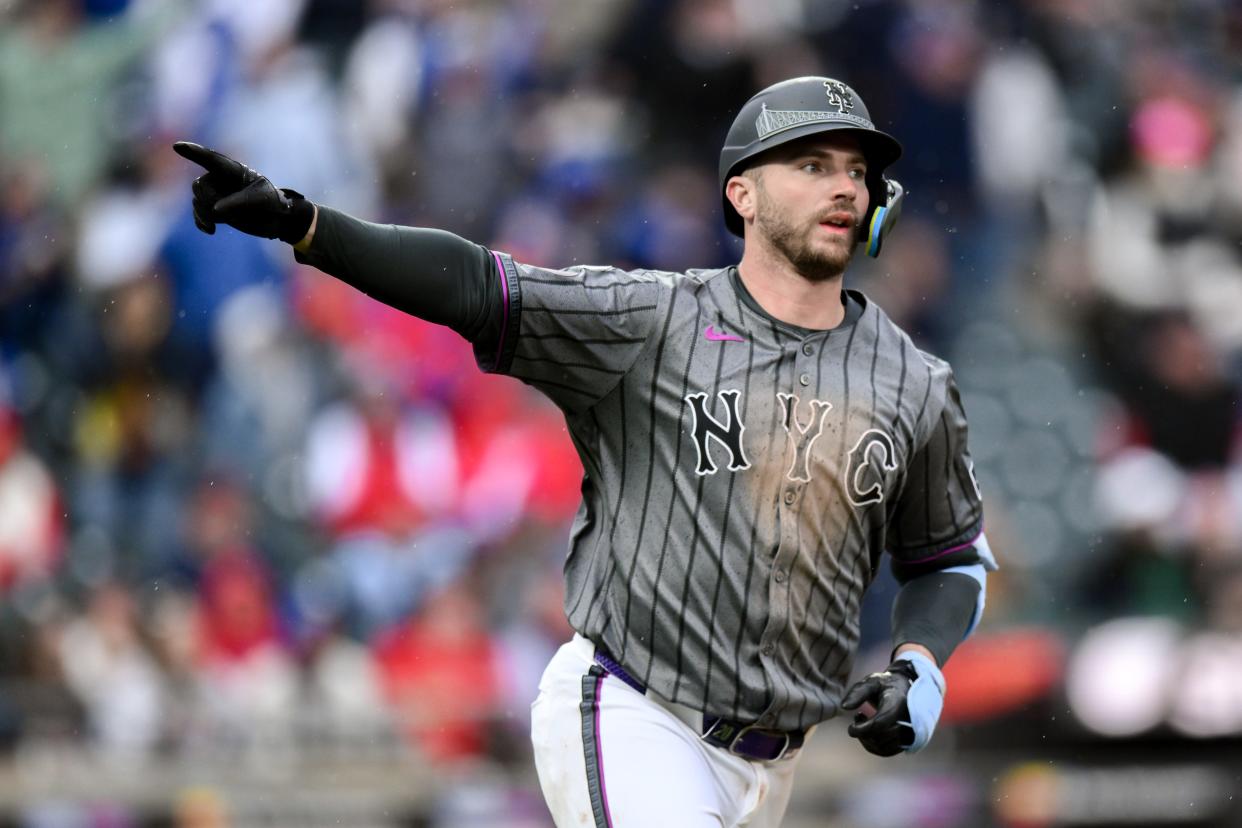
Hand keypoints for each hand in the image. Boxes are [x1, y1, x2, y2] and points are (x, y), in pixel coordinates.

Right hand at [172, 141, 312, 243]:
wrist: (278, 220)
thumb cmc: (272, 203)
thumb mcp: (261, 200)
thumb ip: (238, 202)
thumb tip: (215, 210)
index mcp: (233, 170)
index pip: (211, 159)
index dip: (194, 152)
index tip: (177, 146)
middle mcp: (220, 180)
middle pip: (199, 186)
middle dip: (207, 201)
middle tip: (224, 212)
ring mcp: (216, 195)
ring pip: (197, 201)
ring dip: (205, 214)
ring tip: (222, 223)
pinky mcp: (215, 210)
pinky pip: (198, 214)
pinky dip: (201, 222)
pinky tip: (210, 231)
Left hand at [840, 651, 944, 755]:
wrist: (903, 689)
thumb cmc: (885, 684)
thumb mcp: (871, 681)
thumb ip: (857, 692)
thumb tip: (843, 707)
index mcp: (898, 704)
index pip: (880, 723)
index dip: (862, 728)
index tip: (851, 727)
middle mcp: (906, 721)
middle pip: (879, 738)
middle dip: (862, 733)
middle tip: (858, 716)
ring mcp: (908, 733)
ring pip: (882, 748)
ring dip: (866, 740)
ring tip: (863, 723)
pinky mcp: (905, 741)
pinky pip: (886, 751)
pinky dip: (872, 746)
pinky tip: (868, 733)